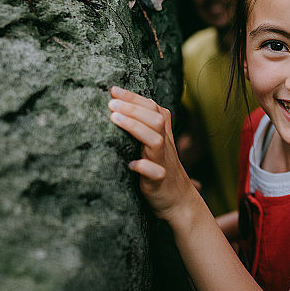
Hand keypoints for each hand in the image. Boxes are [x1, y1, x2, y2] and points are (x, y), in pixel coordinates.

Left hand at [108, 86, 196, 218]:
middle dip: (133, 108)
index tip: (113, 89)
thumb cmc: (160, 169)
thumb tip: (118, 107)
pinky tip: (130, 165)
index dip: (134, 97)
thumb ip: (144, 127)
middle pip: (155, 119)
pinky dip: (143, 167)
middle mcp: (165, 145)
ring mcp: (163, 162)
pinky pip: (155, 172)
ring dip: (135, 128)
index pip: (153, 108)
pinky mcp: (159, 181)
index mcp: (163, 134)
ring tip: (114, 119)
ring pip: (155, 140)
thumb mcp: (154, 145)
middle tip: (111, 102)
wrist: (179, 201)